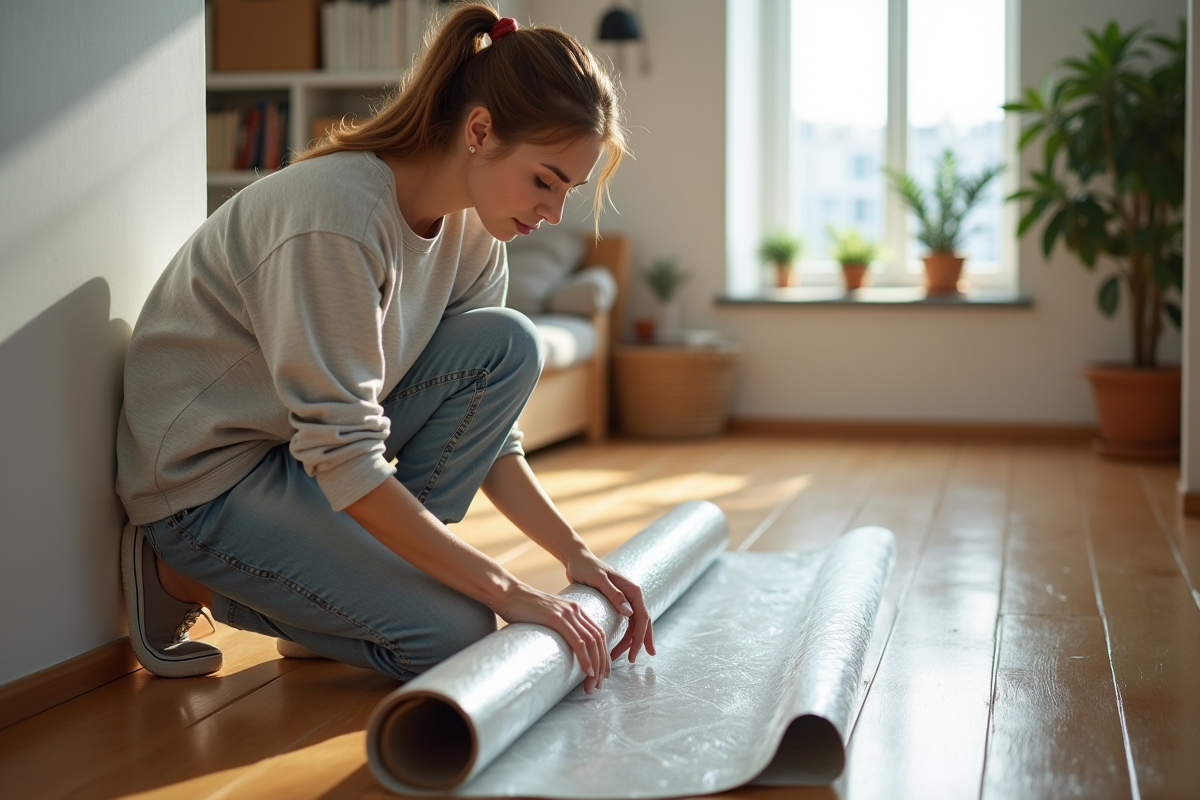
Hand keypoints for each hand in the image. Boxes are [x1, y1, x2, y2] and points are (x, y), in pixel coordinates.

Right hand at [492, 581, 610, 692]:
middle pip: (599, 639)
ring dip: (596, 665)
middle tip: (599, 684)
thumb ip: (557, 627)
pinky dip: (585, 658)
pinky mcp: (556, 619)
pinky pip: (578, 641)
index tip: (602, 672)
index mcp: (575, 609)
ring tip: (593, 683)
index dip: (604, 654)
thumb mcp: (547, 616)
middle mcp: (575, 610)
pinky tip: (588, 671)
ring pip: (591, 642)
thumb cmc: (522, 608)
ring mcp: (567, 613)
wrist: (507, 594)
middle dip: (603, 664)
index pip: (599, 633)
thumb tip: (559, 648)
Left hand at [566, 553, 655, 665]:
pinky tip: (618, 645)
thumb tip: (630, 613)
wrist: (576, 558)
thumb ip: (614, 594)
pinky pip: (625, 622)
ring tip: (617, 657)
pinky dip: (623, 635)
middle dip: (640, 642)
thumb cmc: (585, 567)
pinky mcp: (616, 603)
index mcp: (632, 589)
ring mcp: (625, 599)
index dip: (639, 637)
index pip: (642, 617)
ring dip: (629, 641)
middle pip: (642, 623)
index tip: (634, 654)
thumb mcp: (598, 578)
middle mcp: (631, 594)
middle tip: (634, 660)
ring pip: (634, 624)